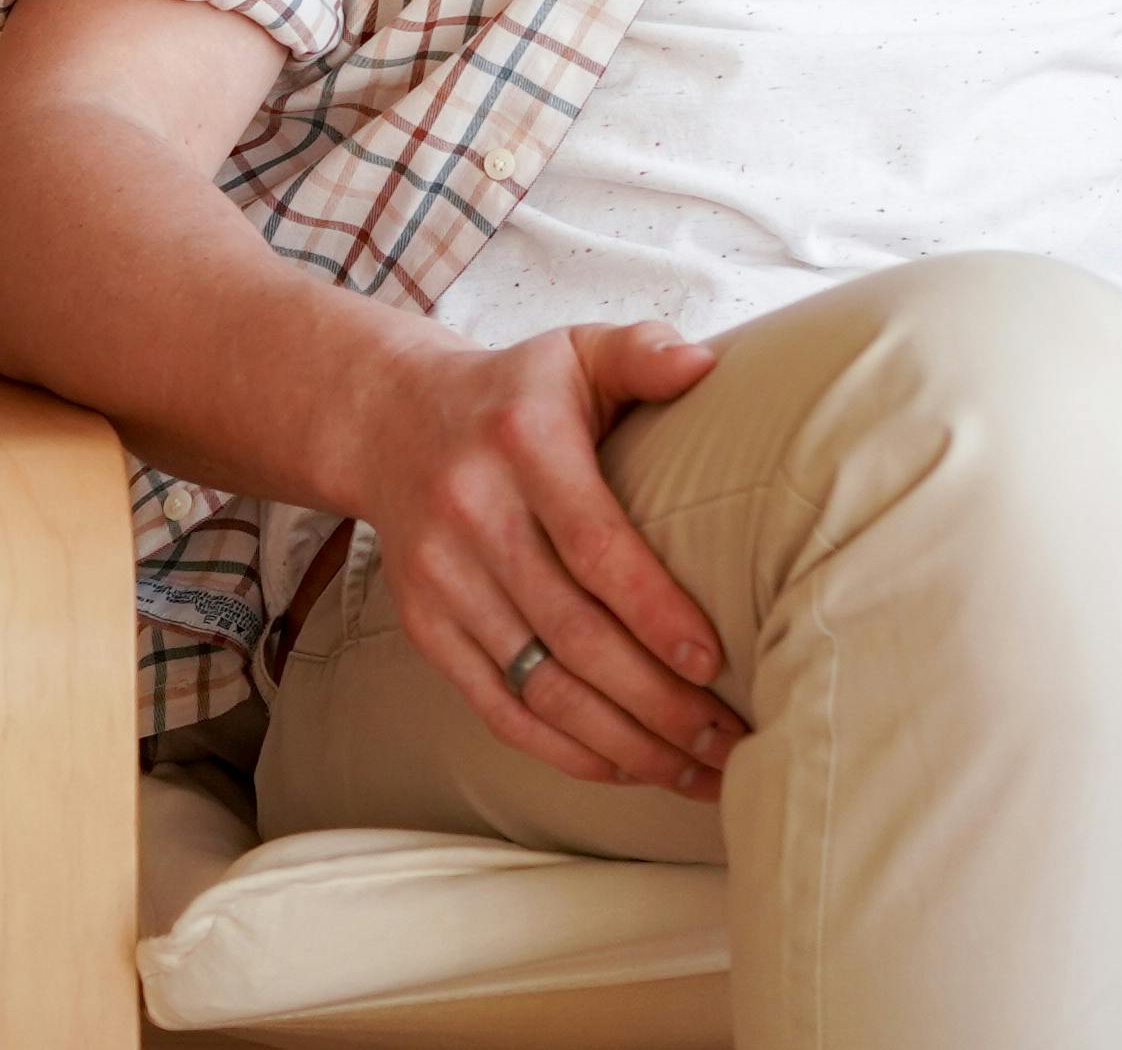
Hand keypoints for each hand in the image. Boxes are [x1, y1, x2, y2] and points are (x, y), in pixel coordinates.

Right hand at [353, 322, 744, 795]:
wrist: (391, 423)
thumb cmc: (517, 393)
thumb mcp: (576, 350)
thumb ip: (644, 352)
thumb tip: (707, 366)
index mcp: (522, 443)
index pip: (593, 544)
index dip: (652, 610)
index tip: (714, 662)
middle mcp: (472, 515)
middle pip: (572, 631)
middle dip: (656, 701)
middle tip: (730, 741)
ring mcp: (441, 580)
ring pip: (538, 684)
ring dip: (621, 742)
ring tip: (696, 772)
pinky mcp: (426, 627)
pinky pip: (497, 705)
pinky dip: (562, 749)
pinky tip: (624, 768)